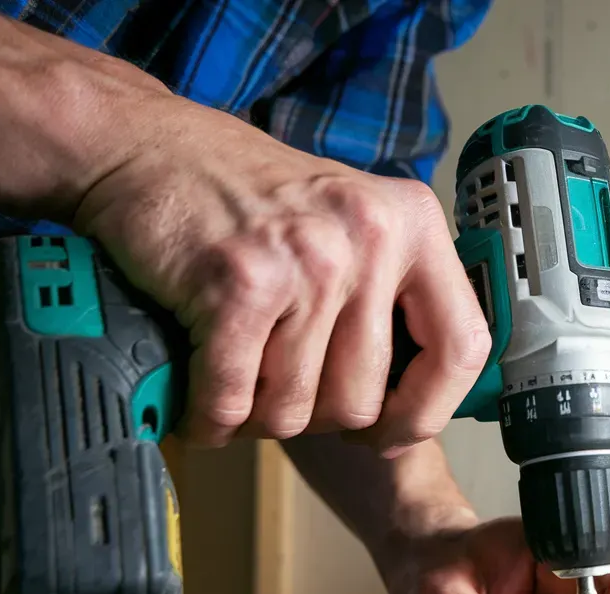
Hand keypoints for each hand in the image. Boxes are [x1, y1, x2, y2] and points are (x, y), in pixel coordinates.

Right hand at [23, 39, 488, 451]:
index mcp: (414, 225)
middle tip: (281, 394)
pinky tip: (202, 405)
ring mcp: (309, 261)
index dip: (426, 411)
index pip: (461, 349)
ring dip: (257, 417)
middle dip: (314, 417)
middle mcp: (372, 238)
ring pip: (295, 408)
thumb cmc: (249, 198)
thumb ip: (392, 295)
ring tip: (238, 390)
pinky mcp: (239, 284)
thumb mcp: (351, 223)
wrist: (148, 146)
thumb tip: (413, 402)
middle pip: (362, 399)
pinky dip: (212, 418)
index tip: (390, 431)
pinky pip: (234, 398)